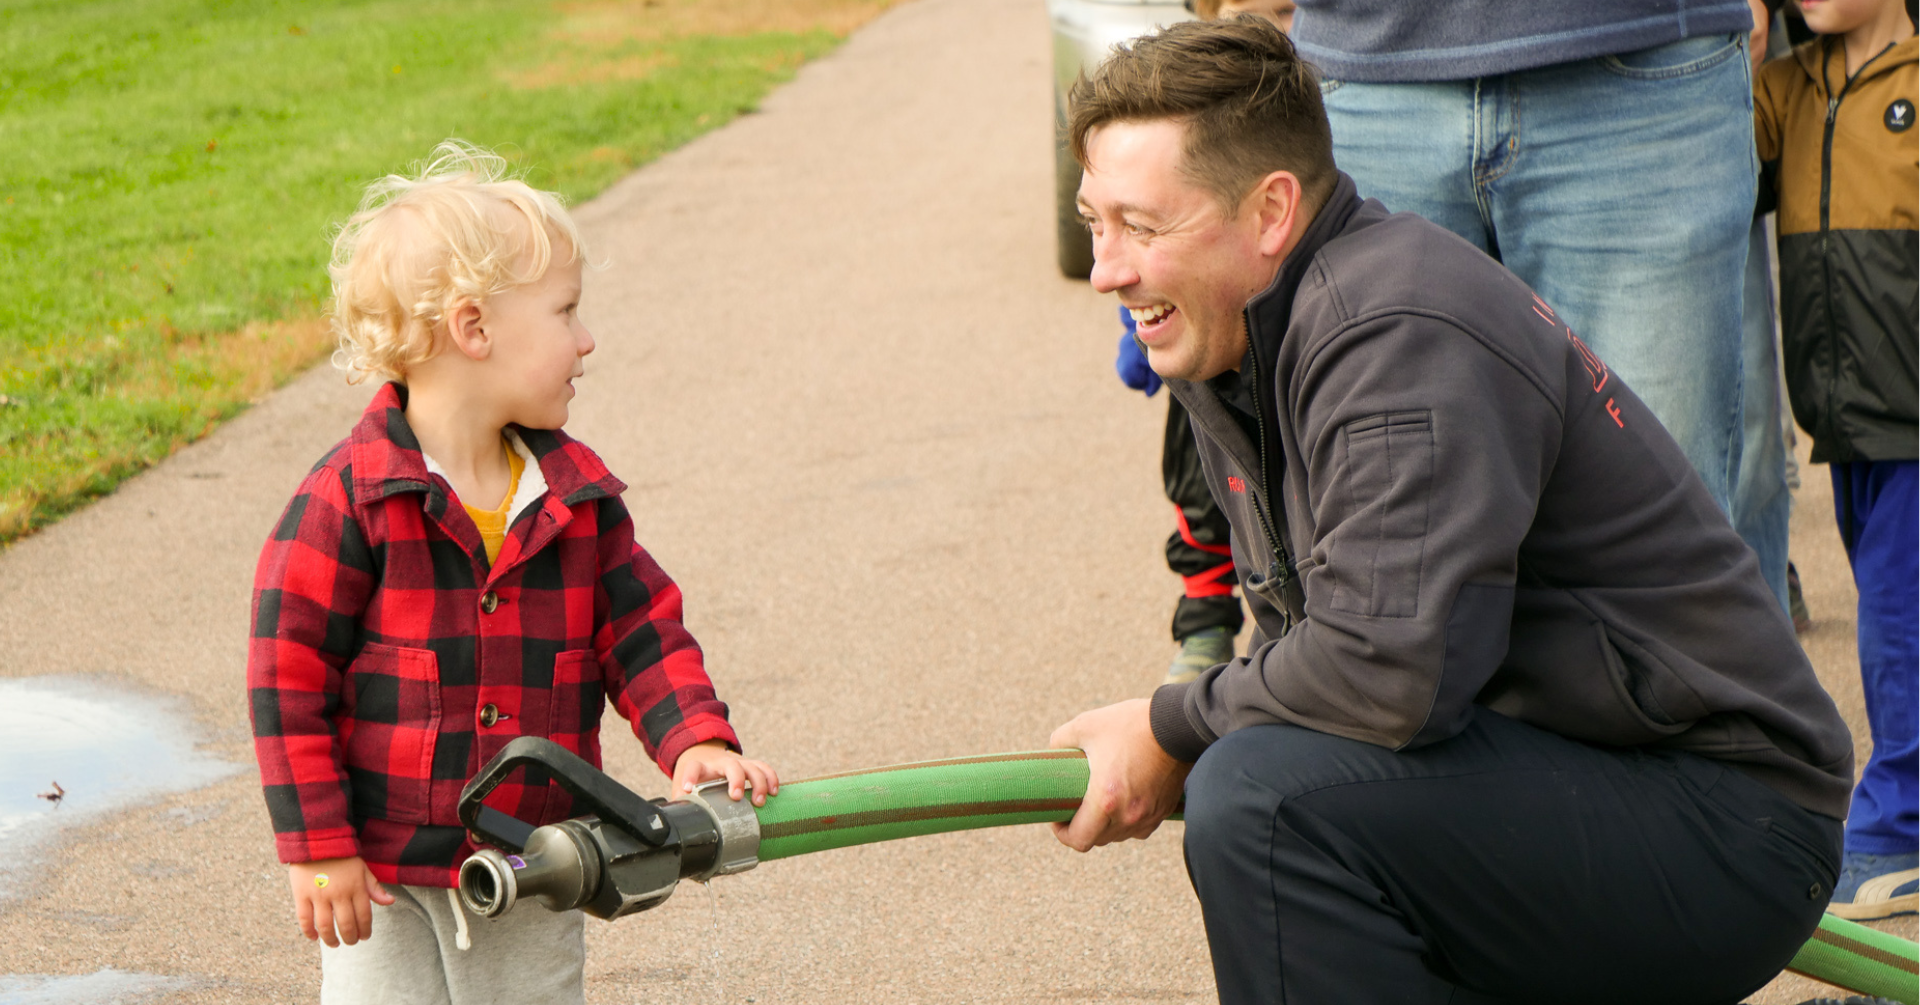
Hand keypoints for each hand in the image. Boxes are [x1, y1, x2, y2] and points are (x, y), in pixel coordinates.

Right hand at [287, 856, 394, 946]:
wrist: (317, 840)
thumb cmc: (343, 856)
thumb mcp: (362, 868)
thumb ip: (374, 887)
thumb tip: (390, 902)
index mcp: (356, 887)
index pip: (364, 916)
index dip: (365, 930)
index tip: (365, 937)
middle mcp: (339, 893)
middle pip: (346, 925)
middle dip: (350, 938)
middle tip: (351, 942)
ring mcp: (319, 895)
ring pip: (325, 926)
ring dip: (331, 940)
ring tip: (334, 943)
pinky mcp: (301, 895)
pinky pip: (304, 919)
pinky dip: (309, 932)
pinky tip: (314, 938)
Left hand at [671, 740, 778, 806]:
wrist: (704, 754)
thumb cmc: (696, 778)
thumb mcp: (685, 788)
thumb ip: (683, 805)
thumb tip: (678, 829)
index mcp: (700, 767)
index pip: (694, 767)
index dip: (690, 776)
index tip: (688, 789)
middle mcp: (720, 763)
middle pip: (730, 765)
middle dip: (736, 780)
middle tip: (736, 797)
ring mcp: (737, 762)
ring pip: (752, 766)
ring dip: (758, 782)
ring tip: (759, 802)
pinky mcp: (750, 765)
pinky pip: (764, 767)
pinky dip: (771, 778)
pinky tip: (774, 793)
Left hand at [1048, 698, 1189, 851]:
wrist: (1178, 723)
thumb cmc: (1132, 724)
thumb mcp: (1086, 725)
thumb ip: (1061, 739)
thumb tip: (1052, 751)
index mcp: (1106, 800)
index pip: (1079, 840)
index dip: (1062, 833)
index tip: (1058, 817)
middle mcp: (1129, 815)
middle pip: (1097, 840)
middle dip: (1082, 827)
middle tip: (1075, 805)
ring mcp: (1149, 816)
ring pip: (1119, 835)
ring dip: (1105, 825)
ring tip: (1099, 801)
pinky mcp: (1164, 811)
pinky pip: (1139, 827)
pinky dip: (1128, 820)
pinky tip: (1123, 800)